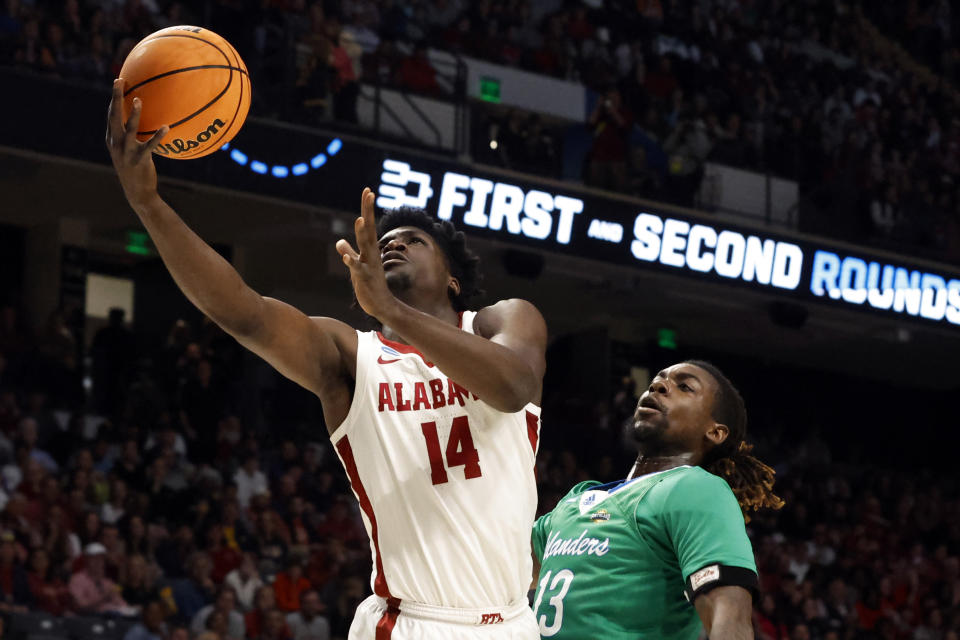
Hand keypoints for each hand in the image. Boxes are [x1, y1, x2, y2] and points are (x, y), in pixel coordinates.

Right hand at [105, 78, 168, 207]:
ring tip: (138, 100)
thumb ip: (131, 136)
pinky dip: (158, 136)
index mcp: (112, 139)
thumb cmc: (135, 169)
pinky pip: (149, 145)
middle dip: (115, 97)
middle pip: (113, 116)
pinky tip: (166, 127)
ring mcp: (126, 152)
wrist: (137, 192)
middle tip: (119, 81)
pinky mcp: (139, 160)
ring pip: (128, 129)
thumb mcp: (129, 151)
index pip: (110, 115)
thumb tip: (141, 120)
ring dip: (132, 114)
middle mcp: (116, 143)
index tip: (118, 81)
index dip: (113, 98)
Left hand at [335, 188, 397, 319]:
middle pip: (368, 228)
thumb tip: (339, 241)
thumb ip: (349, 253)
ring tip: (359, 220)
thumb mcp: (356, 266)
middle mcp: (371, 253)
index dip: (367, 208)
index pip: (368, 224)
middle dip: (368, 211)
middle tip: (369, 193)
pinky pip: (357, 268)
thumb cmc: (369, 285)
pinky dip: (351, 261)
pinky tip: (345, 257)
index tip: (368, 191)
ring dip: (362, 233)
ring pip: (365, 246)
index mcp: (369, 249)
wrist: (381, 305)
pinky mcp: (364, 278)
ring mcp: (369, 264)